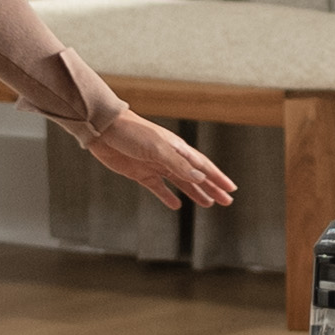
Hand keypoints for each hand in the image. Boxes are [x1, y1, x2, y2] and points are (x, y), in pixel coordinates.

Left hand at [84, 109, 237, 211]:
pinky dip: (168, 197)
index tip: (231, 189)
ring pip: (181, 183)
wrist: (104, 129)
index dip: (217, 178)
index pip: (203, 166)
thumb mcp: (157, 149)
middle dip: (212, 188)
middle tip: (226, 201)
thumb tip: (201, 177)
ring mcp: (156, 166)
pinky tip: (176, 206)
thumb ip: (178, 164)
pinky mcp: (141, 173)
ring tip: (208, 204)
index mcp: (177, 149)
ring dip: (195, 193)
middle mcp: (169, 158)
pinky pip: (158, 188)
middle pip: (195, 177)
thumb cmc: (132, 133)